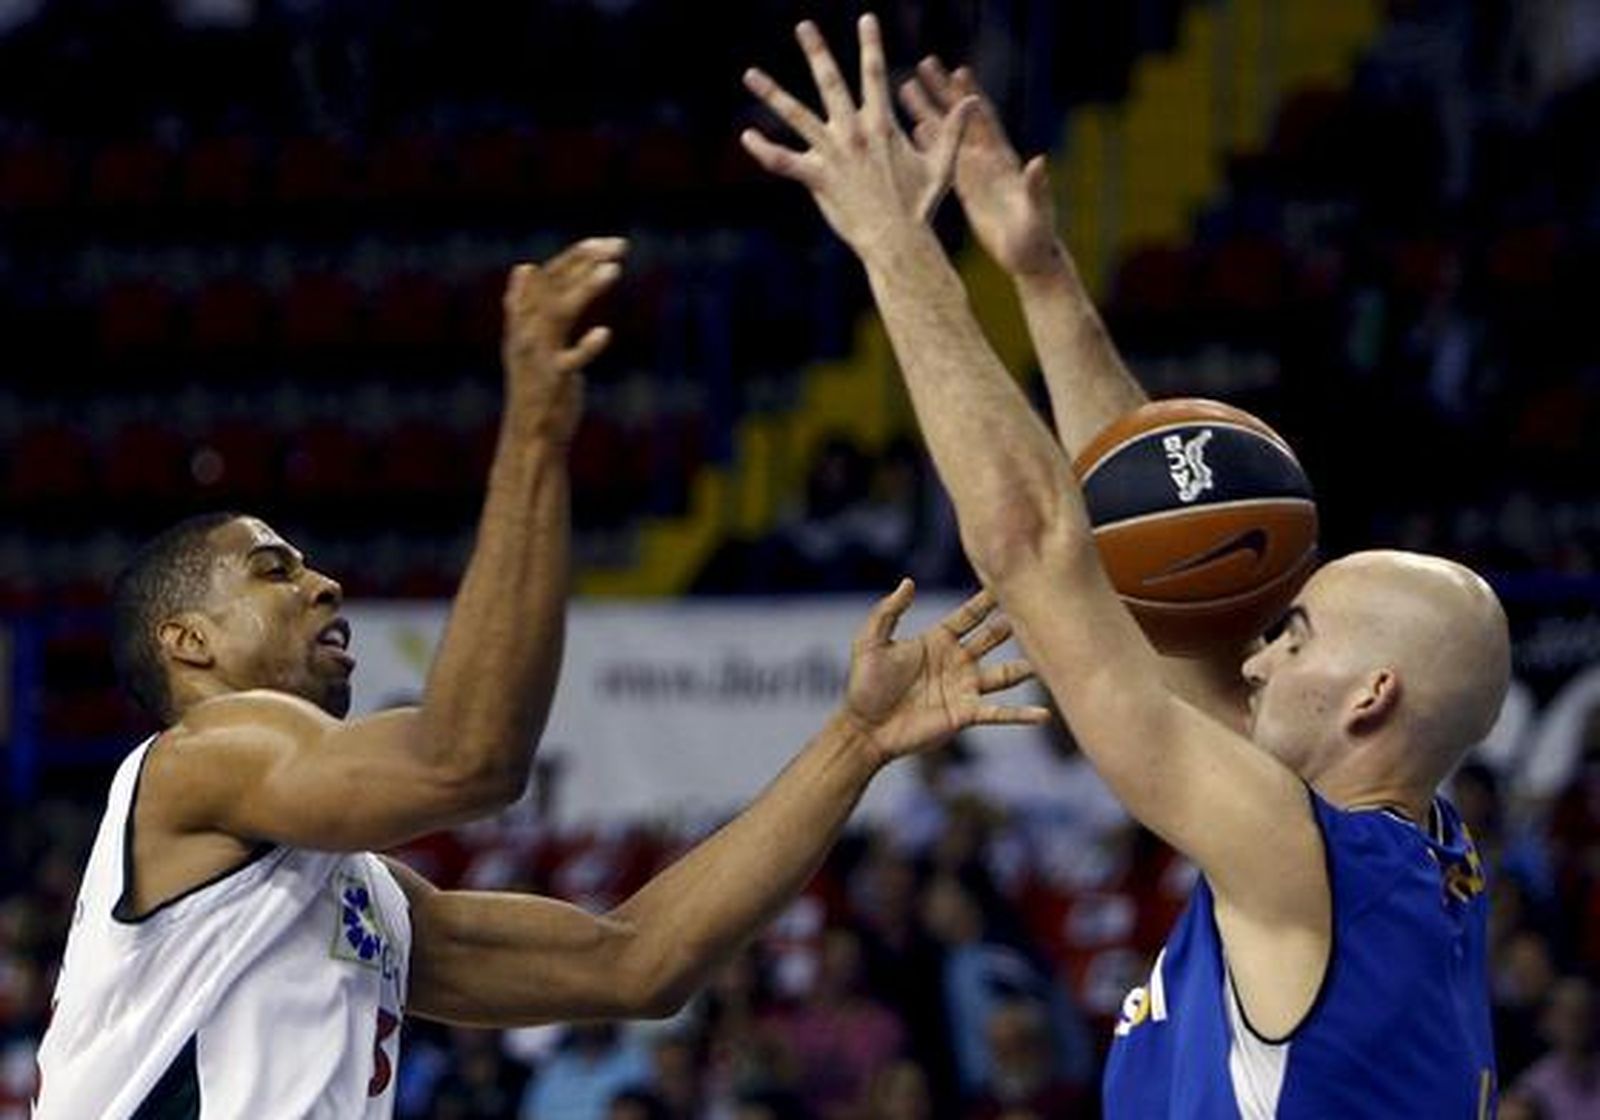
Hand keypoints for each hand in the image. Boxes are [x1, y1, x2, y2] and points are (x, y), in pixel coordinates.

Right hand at [501, 237, 627, 443]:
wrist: (530, 435)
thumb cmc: (537, 385)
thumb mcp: (529, 340)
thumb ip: (530, 306)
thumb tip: (525, 268)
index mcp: (523, 320)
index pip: (547, 276)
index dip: (575, 257)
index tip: (605, 243)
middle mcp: (526, 332)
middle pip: (553, 285)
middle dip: (584, 262)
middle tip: (619, 246)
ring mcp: (539, 356)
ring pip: (559, 313)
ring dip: (585, 288)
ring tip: (614, 270)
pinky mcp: (554, 382)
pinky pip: (569, 361)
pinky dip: (585, 347)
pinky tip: (605, 333)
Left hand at [741, 15, 976, 254]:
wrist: (898, 240)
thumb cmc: (920, 206)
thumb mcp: (941, 165)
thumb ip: (953, 131)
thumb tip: (972, 101)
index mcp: (882, 124)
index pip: (875, 74)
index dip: (871, 44)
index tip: (866, 19)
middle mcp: (855, 132)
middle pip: (830, 82)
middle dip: (817, 51)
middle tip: (804, 25)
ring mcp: (833, 153)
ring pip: (796, 115)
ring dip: (771, 92)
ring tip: (749, 73)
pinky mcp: (817, 177)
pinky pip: (783, 161)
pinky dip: (764, 149)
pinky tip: (747, 137)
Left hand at [843, 579, 1048, 764]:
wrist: (865, 728)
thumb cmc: (865, 684)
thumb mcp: (871, 642)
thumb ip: (888, 611)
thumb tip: (908, 583)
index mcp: (938, 641)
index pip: (971, 615)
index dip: (989, 599)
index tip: (1012, 578)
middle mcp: (957, 662)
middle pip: (994, 638)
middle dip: (1016, 623)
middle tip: (1043, 607)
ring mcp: (965, 688)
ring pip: (1004, 674)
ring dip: (1027, 667)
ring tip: (1055, 658)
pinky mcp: (966, 714)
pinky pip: (998, 713)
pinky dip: (1021, 715)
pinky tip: (1045, 715)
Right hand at [899, 58, 1062, 278]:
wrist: (1029, 257)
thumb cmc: (1037, 237)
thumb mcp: (1038, 212)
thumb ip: (1037, 186)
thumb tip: (1038, 161)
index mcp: (1004, 162)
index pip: (985, 121)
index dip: (972, 97)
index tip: (957, 70)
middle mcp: (988, 161)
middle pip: (962, 118)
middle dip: (943, 91)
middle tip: (923, 65)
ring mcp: (977, 173)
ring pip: (948, 136)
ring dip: (928, 111)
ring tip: (906, 89)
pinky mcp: (967, 189)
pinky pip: (944, 161)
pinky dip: (930, 143)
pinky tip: (913, 129)